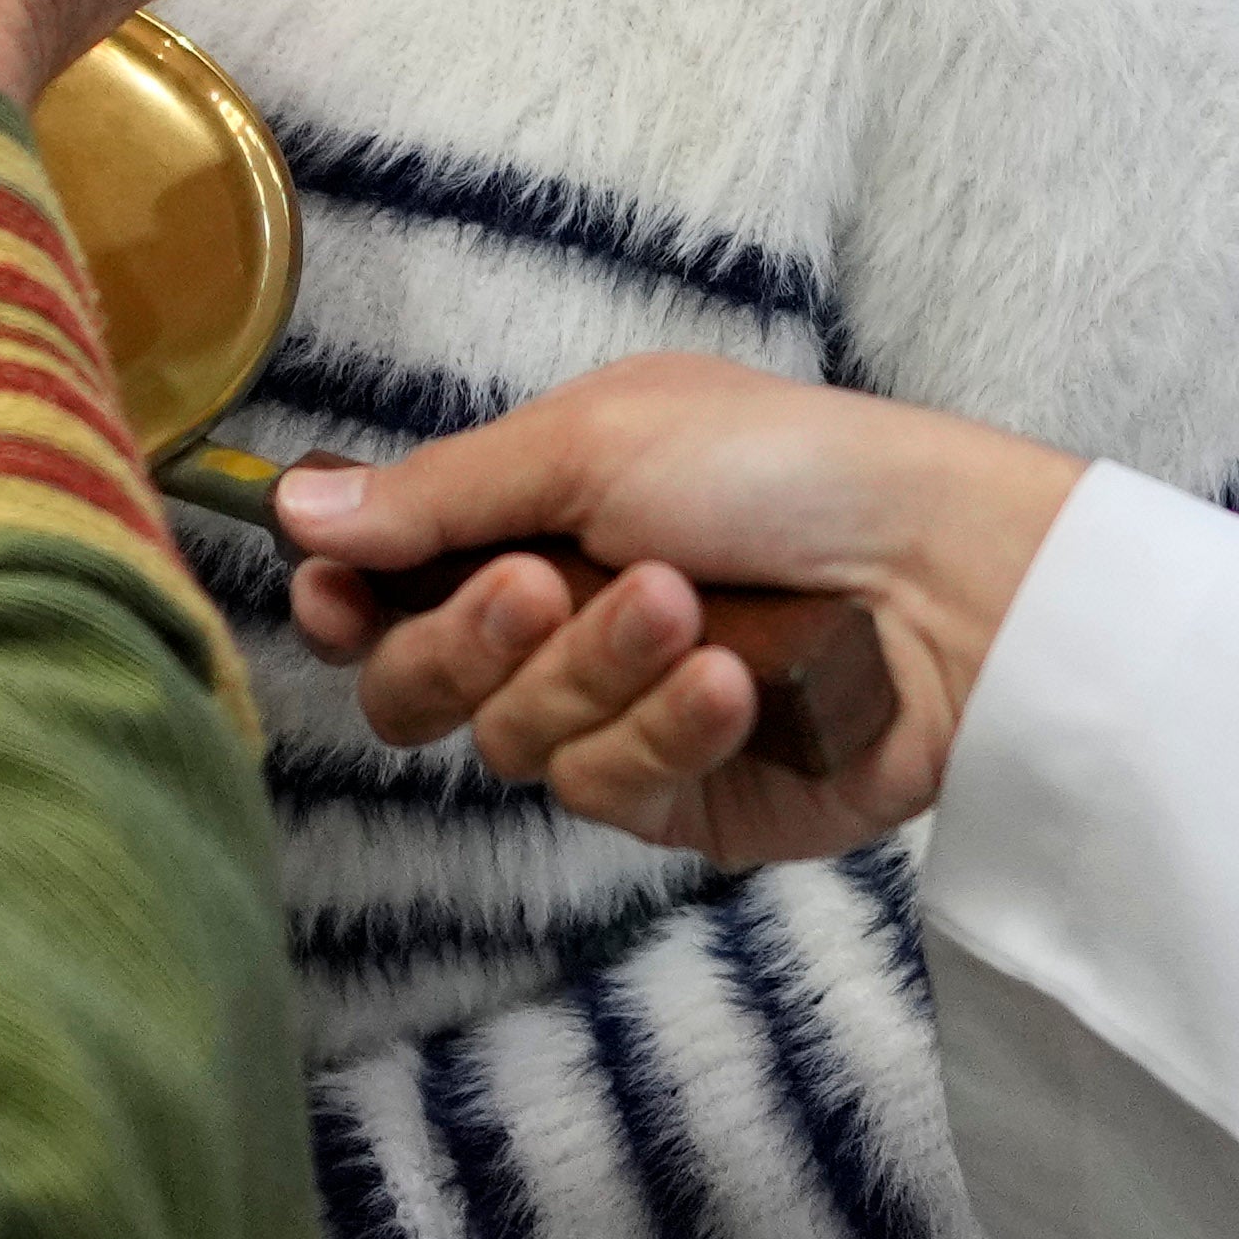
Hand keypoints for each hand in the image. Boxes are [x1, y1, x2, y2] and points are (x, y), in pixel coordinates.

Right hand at [274, 357, 1081, 868]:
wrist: (944, 575)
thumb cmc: (783, 468)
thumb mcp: (596, 440)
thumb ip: (441, 493)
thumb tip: (293, 512)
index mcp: (529, 520)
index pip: (385, 589)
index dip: (348, 604)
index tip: (341, 600)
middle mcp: (556, 625)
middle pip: (414, 689)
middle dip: (463, 640)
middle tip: (540, 585)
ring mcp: (615, 719)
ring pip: (511, 742)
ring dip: (594, 670)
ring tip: (689, 610)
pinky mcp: (678, 798)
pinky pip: (607, 791)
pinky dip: (665, 729)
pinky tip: (735, 684)